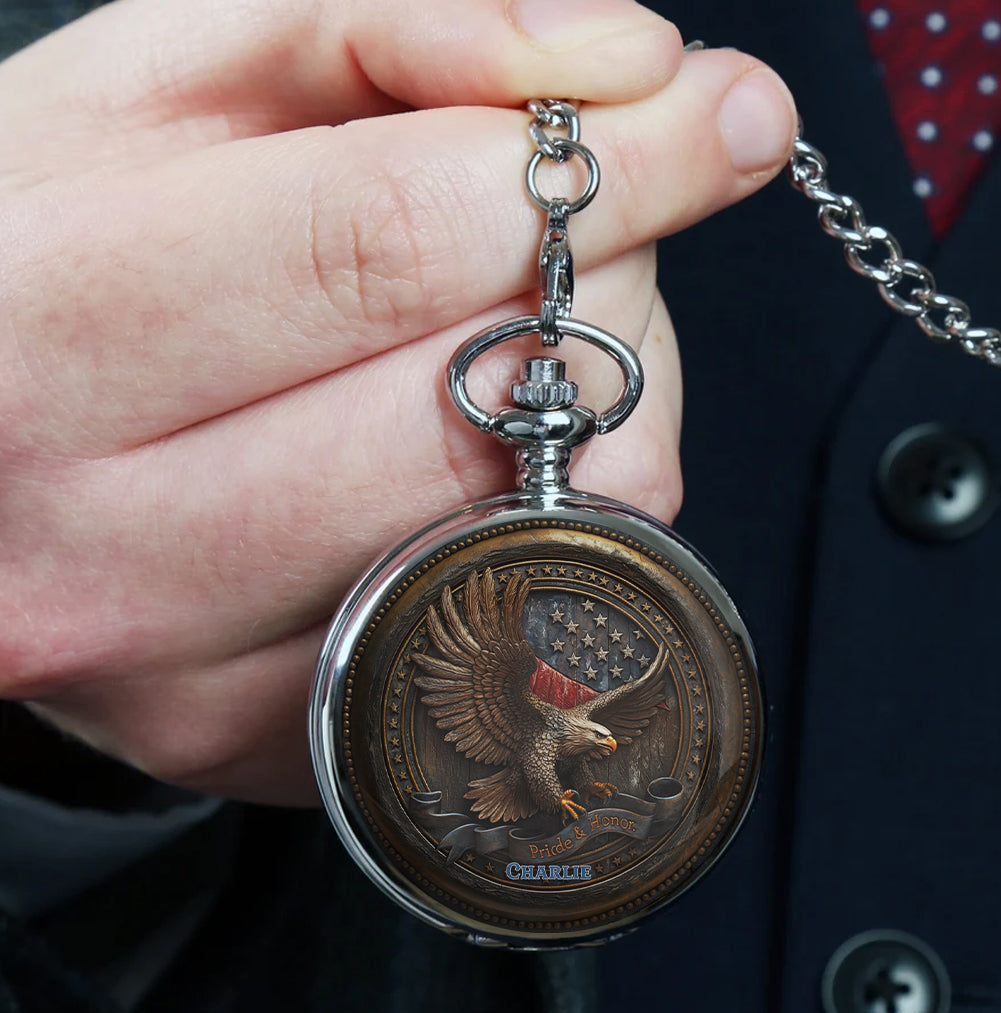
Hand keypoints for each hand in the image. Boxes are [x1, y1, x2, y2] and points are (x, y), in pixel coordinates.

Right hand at [0, 0, 795, 802]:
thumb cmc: (62, 239)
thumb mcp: (167, 81)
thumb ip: (387, 33)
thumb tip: (629, 66)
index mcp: (40, 334)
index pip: (386, 242)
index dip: (598, 170)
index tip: (721, 119)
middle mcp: (101, 548)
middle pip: (482, 406)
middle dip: (597, 286)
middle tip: (573, 233)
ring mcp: (188, 680)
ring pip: (531, 533)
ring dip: (585, 406)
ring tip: (498, 341)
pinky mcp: (269, 742)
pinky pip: (502, 620)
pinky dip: (542, 516)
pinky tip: (462, 454)